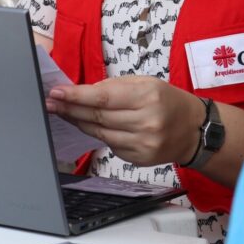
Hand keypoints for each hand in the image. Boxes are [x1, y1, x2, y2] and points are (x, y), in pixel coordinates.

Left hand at [46, 76, 203, 166]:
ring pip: (99, 134)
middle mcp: (145, 122)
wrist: (193, 130)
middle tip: (50, 103)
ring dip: (78, 123)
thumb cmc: (168, 101)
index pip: (102, 98)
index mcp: (147, 97)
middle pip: (97, 117)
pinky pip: (110, 145)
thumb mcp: (146, 83)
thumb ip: (114, 87)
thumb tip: (82, 93)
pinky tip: (88, 126)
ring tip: (63, 113)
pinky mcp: (139, 160)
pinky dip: (97, 134)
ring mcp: (142, 144)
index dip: (76, 97)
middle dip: (70, 109)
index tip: (56, 93)